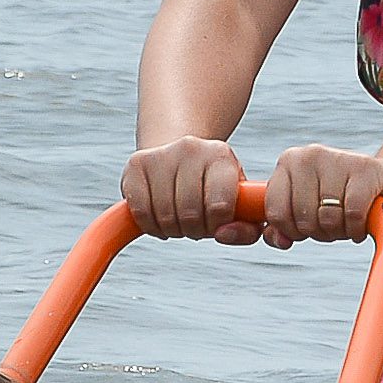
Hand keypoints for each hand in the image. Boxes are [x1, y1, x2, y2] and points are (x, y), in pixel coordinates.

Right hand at [121, 137, 251, 239]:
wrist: (180, 157)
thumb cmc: (214, 189)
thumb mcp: (239, 205)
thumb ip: (246, 229)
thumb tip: (222, 234)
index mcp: (221, 155)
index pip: (219, 206)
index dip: (216, 226)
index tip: (215, 224)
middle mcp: (191, 148)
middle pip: (189, 213)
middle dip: (194, 230)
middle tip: (196, 226)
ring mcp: (161, 154)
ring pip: (164, 215)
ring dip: (172, 230)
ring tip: (179, 221)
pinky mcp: (137, 163)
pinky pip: (140, 211)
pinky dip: (150, 225)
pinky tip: (159, 220)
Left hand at [251, 144, 382, 247]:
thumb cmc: (344, 200)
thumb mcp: (308, 213)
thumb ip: (282, 229)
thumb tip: (279, 240)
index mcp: (290, 161)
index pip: (275, 211)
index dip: (291, 231)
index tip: (306, 227)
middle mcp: (311, 154)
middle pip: (302, 219)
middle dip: (319, 232)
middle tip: (334, 222)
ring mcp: (339, 158)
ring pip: (327, 218)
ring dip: (340, 231)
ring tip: (349, 219)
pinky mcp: (367, 169)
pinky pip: (352, 215)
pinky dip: (358, 228)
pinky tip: (364, 221)